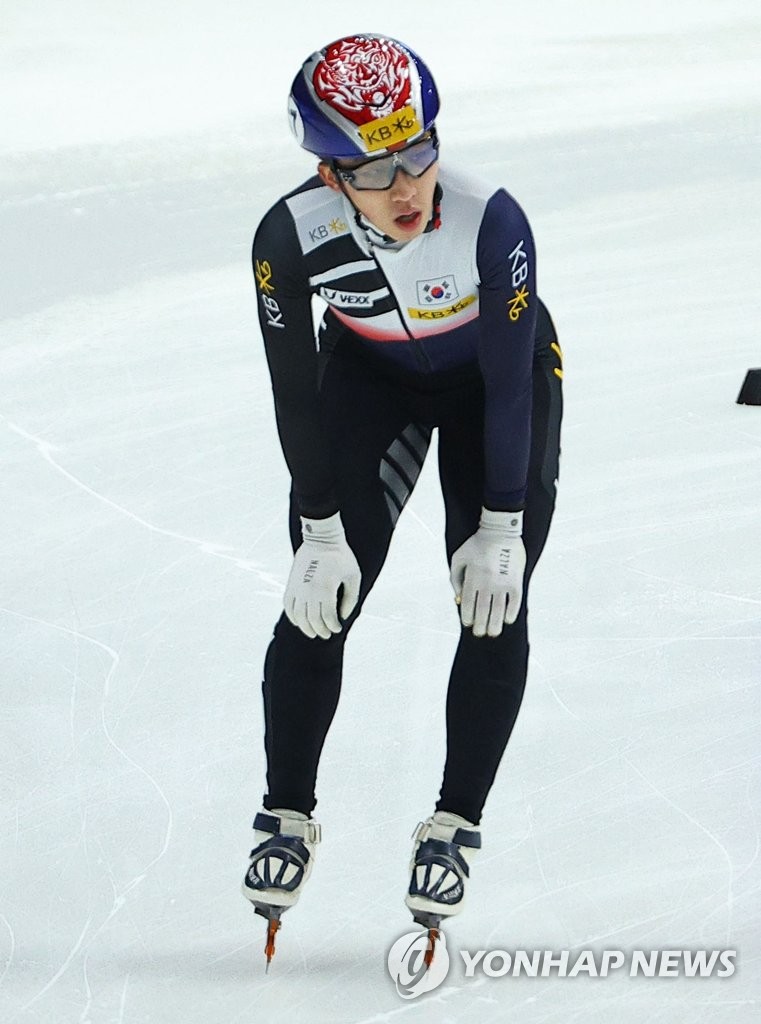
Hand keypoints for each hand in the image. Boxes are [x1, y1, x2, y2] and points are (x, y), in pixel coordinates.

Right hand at [284, 512, 360, 639]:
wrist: (321, 538)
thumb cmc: (341, 557)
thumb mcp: (354, 576)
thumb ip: (351, 599)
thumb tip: (342, 617)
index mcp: (326, 588)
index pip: (327, 616)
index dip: (332, 626)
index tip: (337, 629)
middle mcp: (309, 590)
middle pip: (312, 619)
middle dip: (320, 630)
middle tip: (326, 634)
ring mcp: (298, 587)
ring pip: (299, 616)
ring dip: (306, 627)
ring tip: (313, 632)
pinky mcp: (291, 584)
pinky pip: (288, 605)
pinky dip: (293, 616)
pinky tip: (300, 622)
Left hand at [450, 508, 525, 636]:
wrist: (500, 530)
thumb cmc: (477, 544)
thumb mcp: (459, 557)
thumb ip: (455, 578)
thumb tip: (459, 597)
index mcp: (472, 578)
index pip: (468, 604)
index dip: (467, 617)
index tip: (468, 624)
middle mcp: (487, 583)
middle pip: (483, 611)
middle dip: (480, 625)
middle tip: (480, 633)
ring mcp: (503, 583)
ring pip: (499, 610)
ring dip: (495, 624)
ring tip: (493, 632)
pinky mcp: (516, 581)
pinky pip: (515, 601)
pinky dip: (512, 613)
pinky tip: (508, 620)